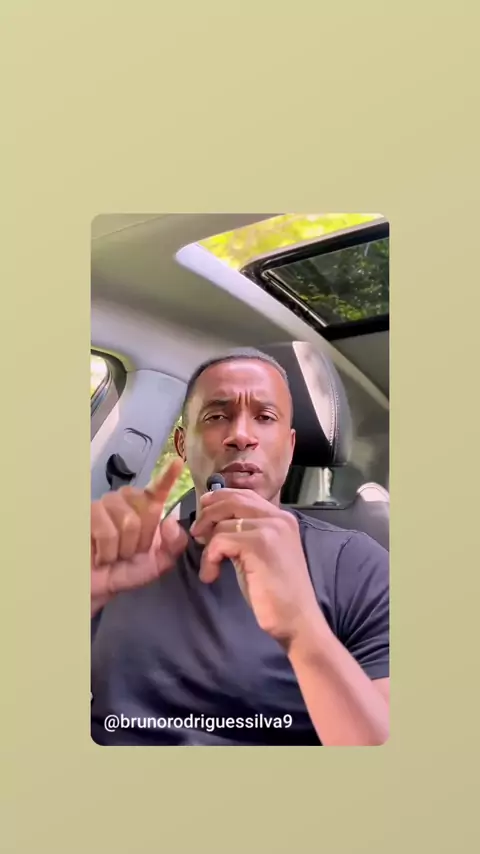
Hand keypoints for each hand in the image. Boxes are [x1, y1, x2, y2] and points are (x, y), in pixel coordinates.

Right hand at [91, 458, 187, 615]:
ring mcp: (103, 503)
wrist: (95, 588)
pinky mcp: (85, 513)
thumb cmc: (124, 571)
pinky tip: (99, 556)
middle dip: (142, 541)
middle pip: (147, 511)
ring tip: (112, 555)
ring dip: (123, 549)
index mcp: (145, 508)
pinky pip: (107, 531)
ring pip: (128, 522)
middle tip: (127, 553)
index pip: (158, 490)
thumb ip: (173, 545)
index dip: (168, 477)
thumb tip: (169, 521)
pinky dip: (107, 552)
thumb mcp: (157, 564)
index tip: (178, 463)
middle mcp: (124, 500)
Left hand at [190, 489, 320, 646]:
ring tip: (210, 566)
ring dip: (208, 545)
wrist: (296, 619)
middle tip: (197, 535)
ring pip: (223, 522)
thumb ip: (245, 533)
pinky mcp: (260, 545)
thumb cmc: (275, 592)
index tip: (203, 510)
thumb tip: (213, 521)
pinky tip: (211, 576)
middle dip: (207, 514)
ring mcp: (271, 529)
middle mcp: (278, 518)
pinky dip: (209, 558)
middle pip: (232, 500)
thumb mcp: (260, 554)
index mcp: (281, 518)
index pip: (245, 495)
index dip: (219, 498)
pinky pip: (220, 540)